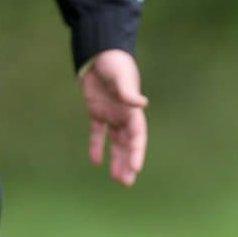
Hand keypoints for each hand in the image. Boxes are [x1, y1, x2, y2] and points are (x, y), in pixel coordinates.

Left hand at [80, 48, 148, 186]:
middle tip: (127, 182)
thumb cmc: (114, 64)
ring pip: (115, 144)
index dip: (137, 152)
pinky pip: (97, 134)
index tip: (136, 167)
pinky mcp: (96, 113)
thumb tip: (142, 103)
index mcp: (133, 111)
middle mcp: (124, 117)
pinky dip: (96, 147)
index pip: (137, 136)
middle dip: (128, 163)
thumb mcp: (122, 76)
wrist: (99, 54)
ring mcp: (111, 116)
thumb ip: (129, 91)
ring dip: (116, 160)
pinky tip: (95, 162)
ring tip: (117, 178)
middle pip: (128, 145)